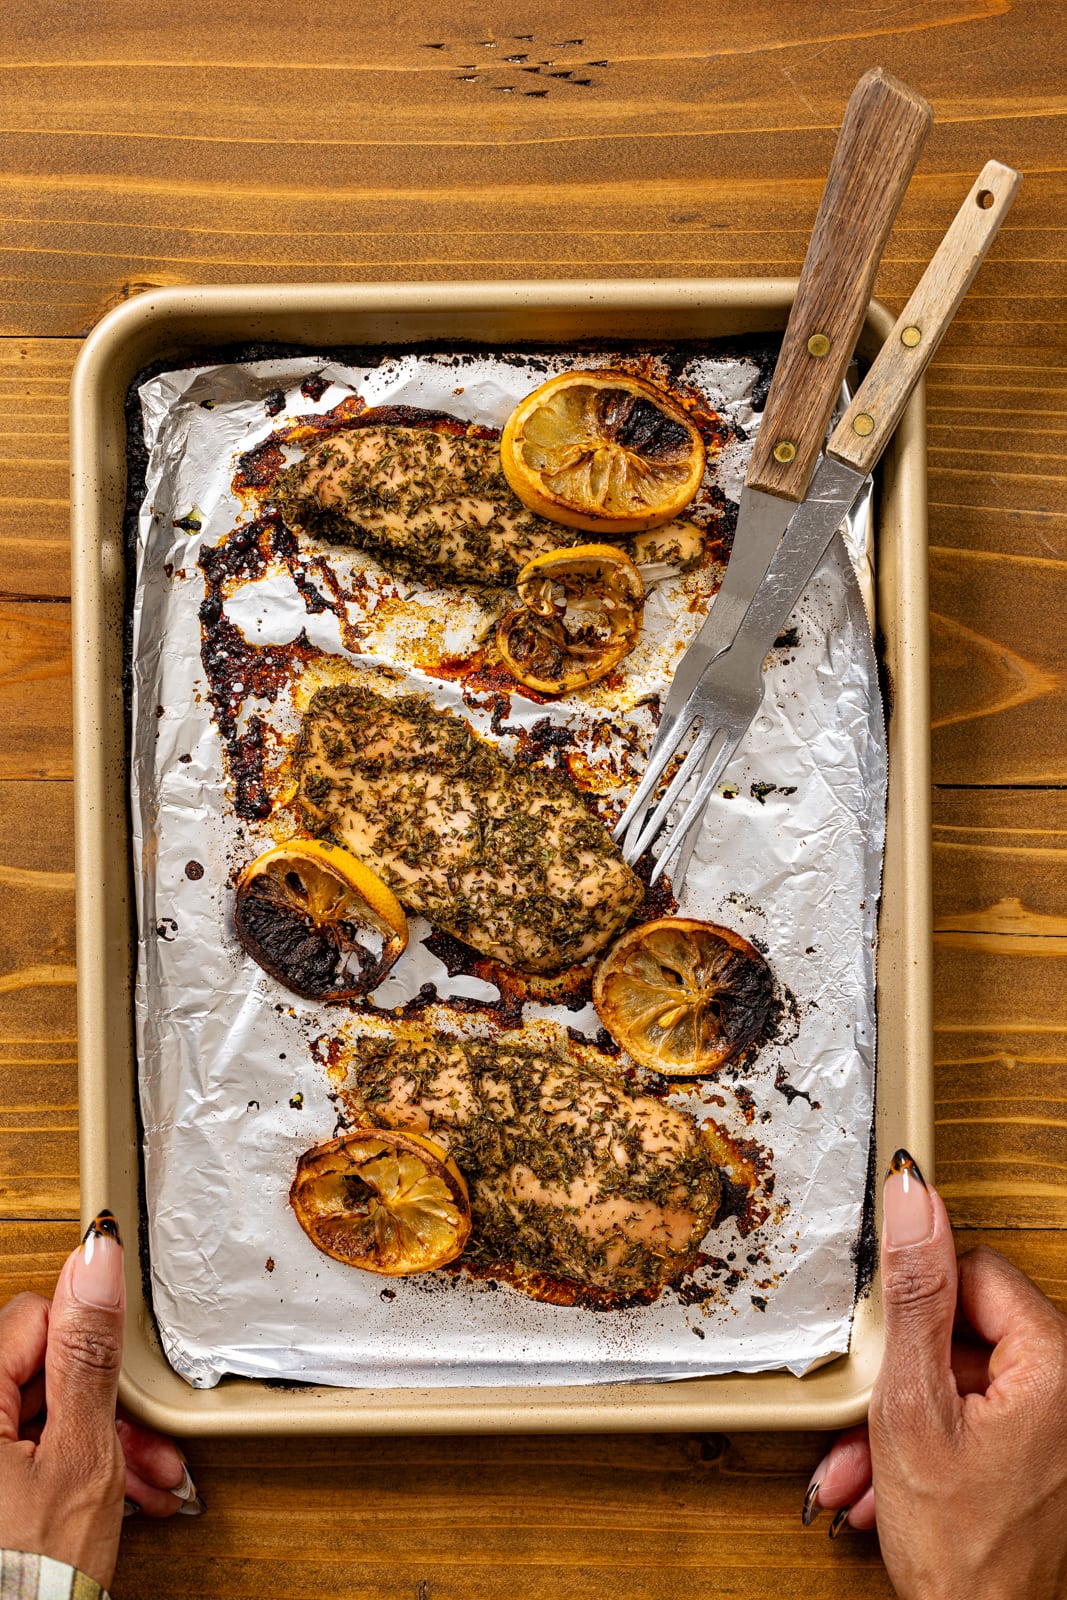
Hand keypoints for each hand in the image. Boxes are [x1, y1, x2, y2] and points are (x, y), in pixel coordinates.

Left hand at [0, 1212, 201, 1588]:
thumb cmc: (36, 1570)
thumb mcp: (81, 1453)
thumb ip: (87, 1353)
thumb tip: (95, 1261)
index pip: (38, 1317)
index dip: (91, 1351)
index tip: (120, 1389)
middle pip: (45, 1370)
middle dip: (108, 1406)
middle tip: (144, 1445)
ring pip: (46, 1412)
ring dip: (104, 1442)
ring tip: (145, 1482)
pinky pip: (32, 1448)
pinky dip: (76, 1466)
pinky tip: (120, 1493)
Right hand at [803, 1151, 1066, 1599]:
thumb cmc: (962, 1549)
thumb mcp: (912, 1405)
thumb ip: (914, 1295)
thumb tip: (914, 1200)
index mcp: (1054, 1360)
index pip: (972, 1272)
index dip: (919, 1312)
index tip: (892, 1352)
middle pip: (961, 1331)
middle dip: (899, 1380)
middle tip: (871, 1418)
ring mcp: (1055, 1423)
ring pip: (958, 1382)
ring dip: (900, 1422)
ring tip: (870, 1467)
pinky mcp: (1038, 1452)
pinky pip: (972, 1420)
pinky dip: (925, 1447)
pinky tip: (889, 1485)